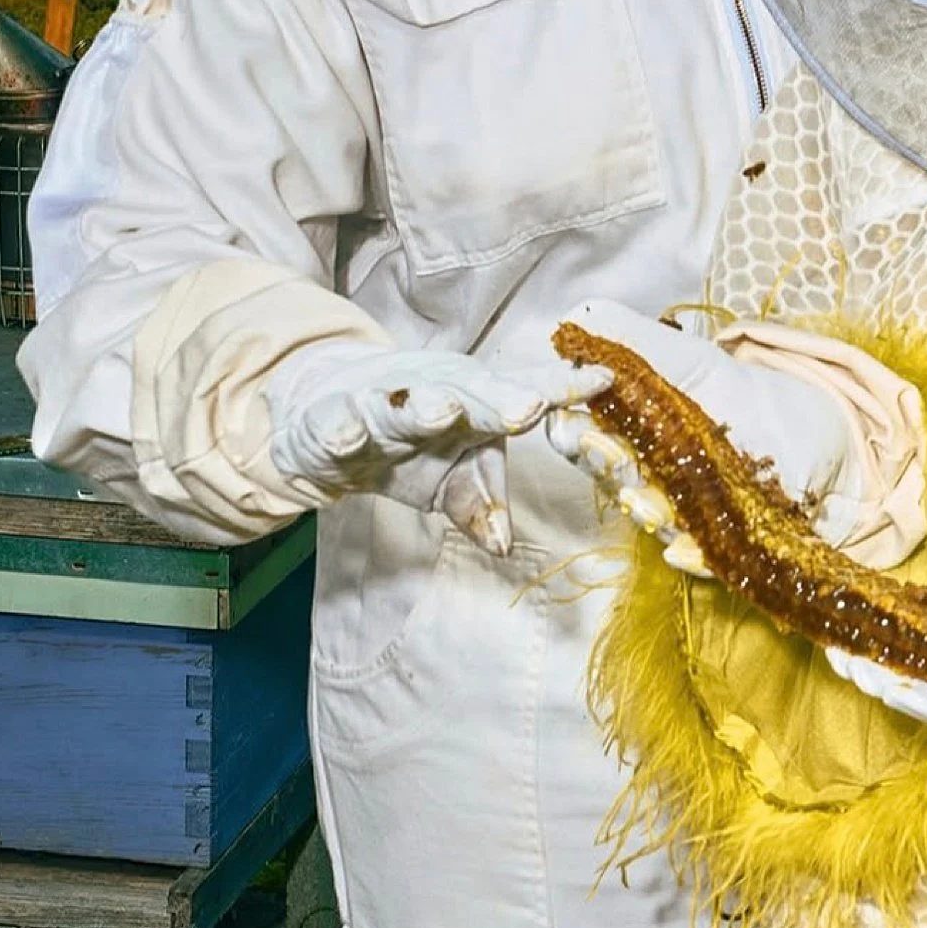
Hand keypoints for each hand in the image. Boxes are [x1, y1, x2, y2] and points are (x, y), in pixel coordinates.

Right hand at [265, 340, 608, 552]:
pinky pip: (337, 425)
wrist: (324, 414)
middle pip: (470, 394)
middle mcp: (435, 392)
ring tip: (443, 413)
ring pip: (405, 404)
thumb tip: (502, 545)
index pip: (525, 394)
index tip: (602, 382)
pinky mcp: (332, 419)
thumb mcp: (454, 475)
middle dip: (498, 400)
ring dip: (424, 408)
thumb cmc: (410, 440)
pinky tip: (349, 435)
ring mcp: (383, 403)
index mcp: (475, 401)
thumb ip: (480, 502)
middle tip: (527, 408)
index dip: (563, 389)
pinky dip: (342, 430)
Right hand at [542, 298, 857, 562]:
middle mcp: (648, 481)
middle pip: (614, 478)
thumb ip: (635, 342)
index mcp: (632, 435)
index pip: (585, 435)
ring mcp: (683, 516)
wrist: (816, 432)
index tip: (568, 412)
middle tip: (597, 445)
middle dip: (604, 463)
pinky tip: (686, 550)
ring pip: (654, 519)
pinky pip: (703, 556)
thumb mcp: (691, 361)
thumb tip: (577, 319)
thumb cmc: (743, 396)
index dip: (572, 427)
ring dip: (645, 509)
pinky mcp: (724, 546)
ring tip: (645, 497)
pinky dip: (692, 555)